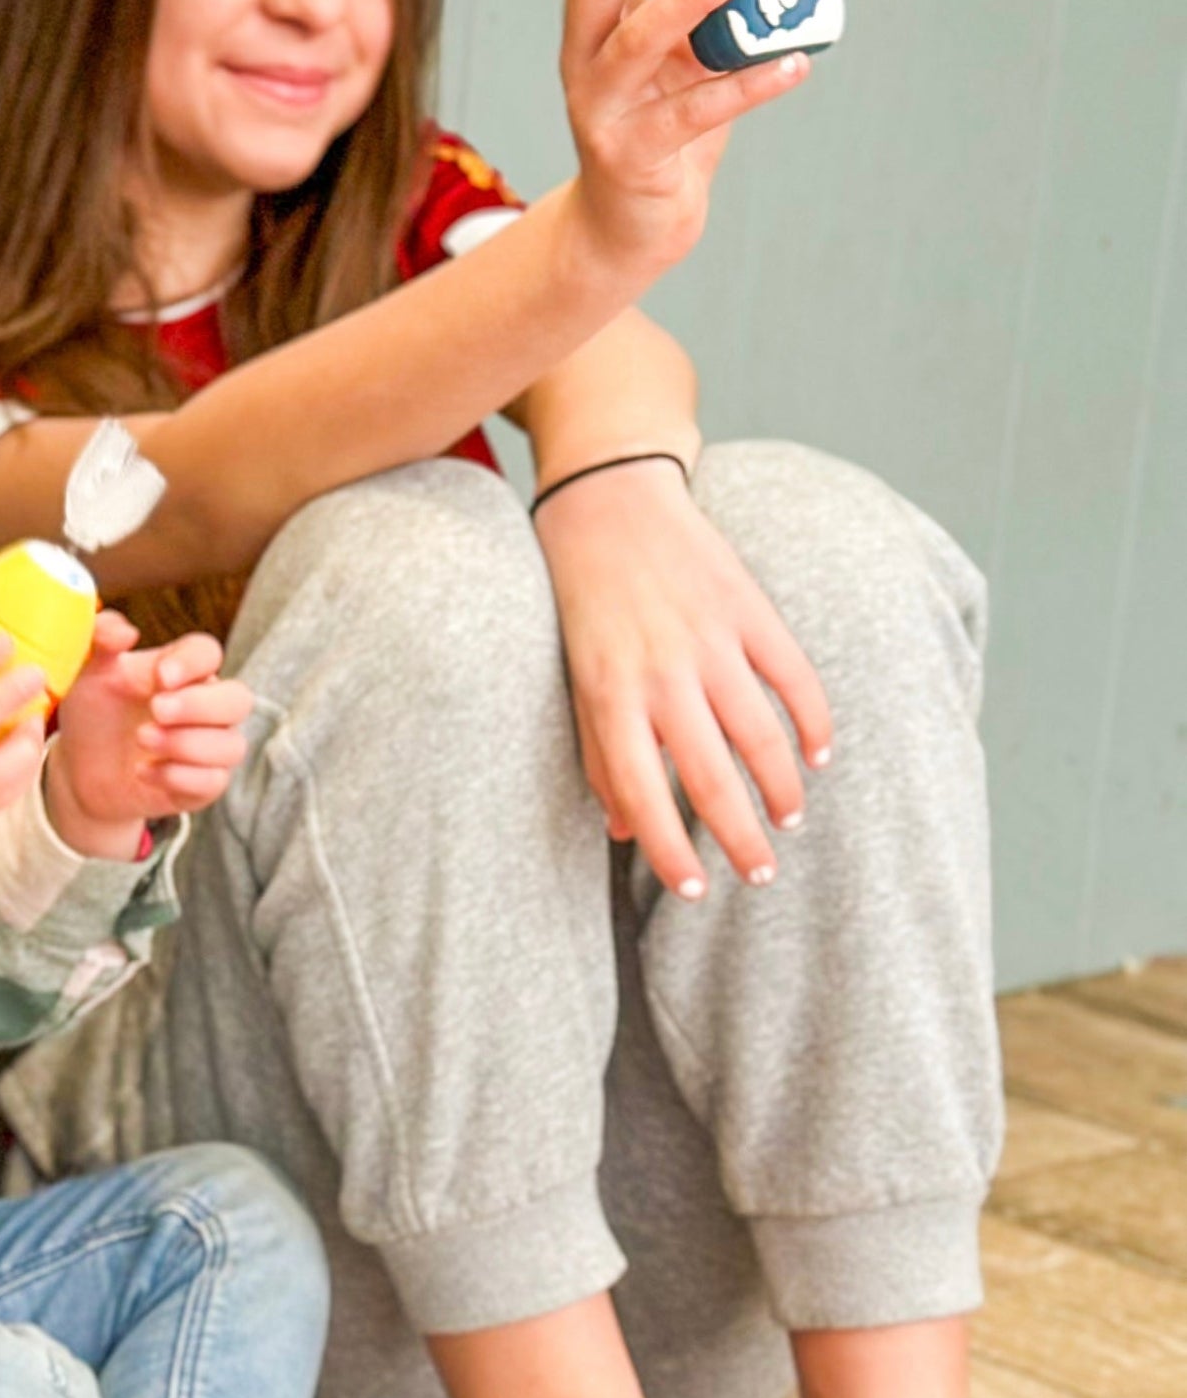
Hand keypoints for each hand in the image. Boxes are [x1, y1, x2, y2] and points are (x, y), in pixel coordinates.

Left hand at [45, 614, 251, 859]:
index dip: (191, 662)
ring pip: (231, 745)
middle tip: (157, 710)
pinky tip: (142, 772)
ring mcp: (209, 747)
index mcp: (181, 670)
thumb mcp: (87, 672)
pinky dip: (178, 777)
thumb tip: (125, 632)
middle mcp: (206, 707)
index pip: (207, 653)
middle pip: (238, 699)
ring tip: (142, 739)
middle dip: (200, 705)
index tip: (160, 676)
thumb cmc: (94, 712)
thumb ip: (99, 640)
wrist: (81, 770)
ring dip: (187, 743)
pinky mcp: (202, 785)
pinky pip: (213, 782)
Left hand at [535, 457, 832, 899]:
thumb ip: (599, 754)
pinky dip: (816, 723)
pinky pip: (796, 679)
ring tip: (790, 820)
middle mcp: (663, 674)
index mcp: (611, 695)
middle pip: (714, 778)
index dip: (671, 851)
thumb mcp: (575, 678)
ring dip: (784, 790)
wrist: (607, 504)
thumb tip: (621, 830)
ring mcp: (712, 641)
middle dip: (742, 838)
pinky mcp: (751, 610)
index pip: (645, 794)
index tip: (694, 893)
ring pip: (763, 737)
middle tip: (761, 875)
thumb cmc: (583, 603)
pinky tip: (821, 756)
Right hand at [558, 0, 813, 269]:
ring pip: (634, 41)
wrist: (633, 222)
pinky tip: (795, 63)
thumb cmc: (664, 124)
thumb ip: (708, 4)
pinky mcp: (633, 154)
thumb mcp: (679, 54)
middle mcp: (584, 57)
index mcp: (592, 22)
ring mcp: (603, 107)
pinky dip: (749, 85)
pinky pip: (693, 113)